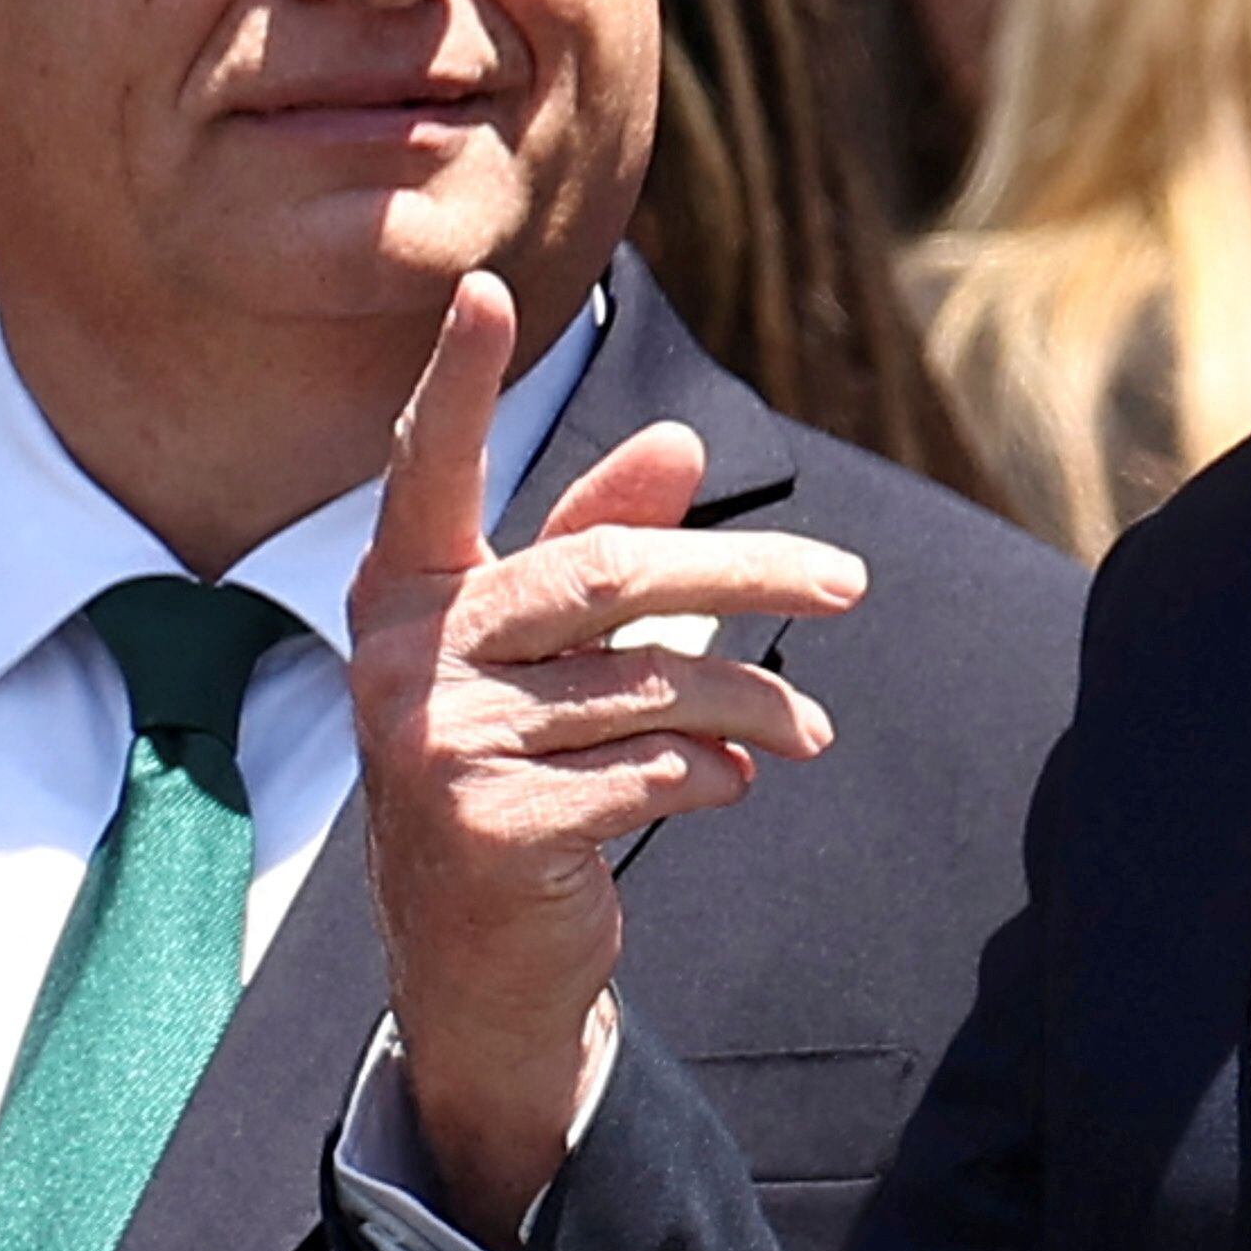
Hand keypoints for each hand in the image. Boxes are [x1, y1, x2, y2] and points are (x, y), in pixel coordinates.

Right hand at [349, 269, 863, 1245]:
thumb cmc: (521, 778)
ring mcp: (435, 743)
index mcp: (403, 597)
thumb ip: (604, 548)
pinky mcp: (487, 822)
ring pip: (647, 683)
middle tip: (848, 583)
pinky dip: (711, 773)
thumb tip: (679, 444)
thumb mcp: (554, 661)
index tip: (478, 287)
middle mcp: (402, 658)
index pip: (429, 473)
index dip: (454, 383)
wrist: (480, 962)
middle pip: (605, 572)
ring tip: (803, 733)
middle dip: (744, 574)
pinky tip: (728, 787)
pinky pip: (647, 767)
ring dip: (751, 707)